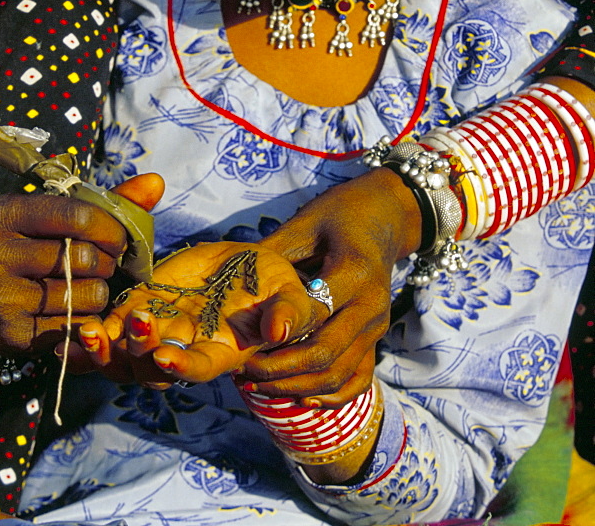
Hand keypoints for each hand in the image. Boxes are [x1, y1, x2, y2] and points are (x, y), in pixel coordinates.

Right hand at [0, 174, 163, 353]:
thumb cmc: (35, 245)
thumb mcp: (62, 216)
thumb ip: (111, 200)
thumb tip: (156, 181)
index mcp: (6, 212)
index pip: (80, 216)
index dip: (111, 229)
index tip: (117, 239)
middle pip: (84, 257)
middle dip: (106, 263)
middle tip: (100, 265)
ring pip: (84, 294)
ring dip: (98, 293)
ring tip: (83, 286)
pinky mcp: (10, 333)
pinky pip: (74, 326)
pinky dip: (84, 319)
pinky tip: (71, 310)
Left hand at [74, 241, 317, 386]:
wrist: (245, 267)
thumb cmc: (274, 286)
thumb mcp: (291, 295)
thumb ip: (289, 312)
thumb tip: (278, 331)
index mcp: (221, 351)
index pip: (199, 368)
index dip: (183, 366)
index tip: (168, 356)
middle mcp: (183, 348)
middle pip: (151, 365)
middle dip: (137, 350)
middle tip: (134, 323)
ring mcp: (156, 331)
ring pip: (121, 355)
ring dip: (102, 349)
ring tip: (86, 332)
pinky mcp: (136, 306)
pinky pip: (106, 328)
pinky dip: (86, 336)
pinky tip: (68, 331)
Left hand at [241, 167, 421, 405]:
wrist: (385, 216)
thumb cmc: (338, 215)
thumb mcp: (304, 225)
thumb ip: (273, 256)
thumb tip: (228, 281)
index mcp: (354, 271)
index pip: (314, 315)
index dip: (276, 337)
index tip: (241, 350)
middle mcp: (371, 304)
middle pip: (325, 354)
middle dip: (279, 371)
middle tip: (242, 372)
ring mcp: (377, 325)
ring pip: (338, 374)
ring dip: (297, 386)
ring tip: (258, 384)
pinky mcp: (376, 337)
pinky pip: (358, 379)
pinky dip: (330, 395)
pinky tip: (299, 397)